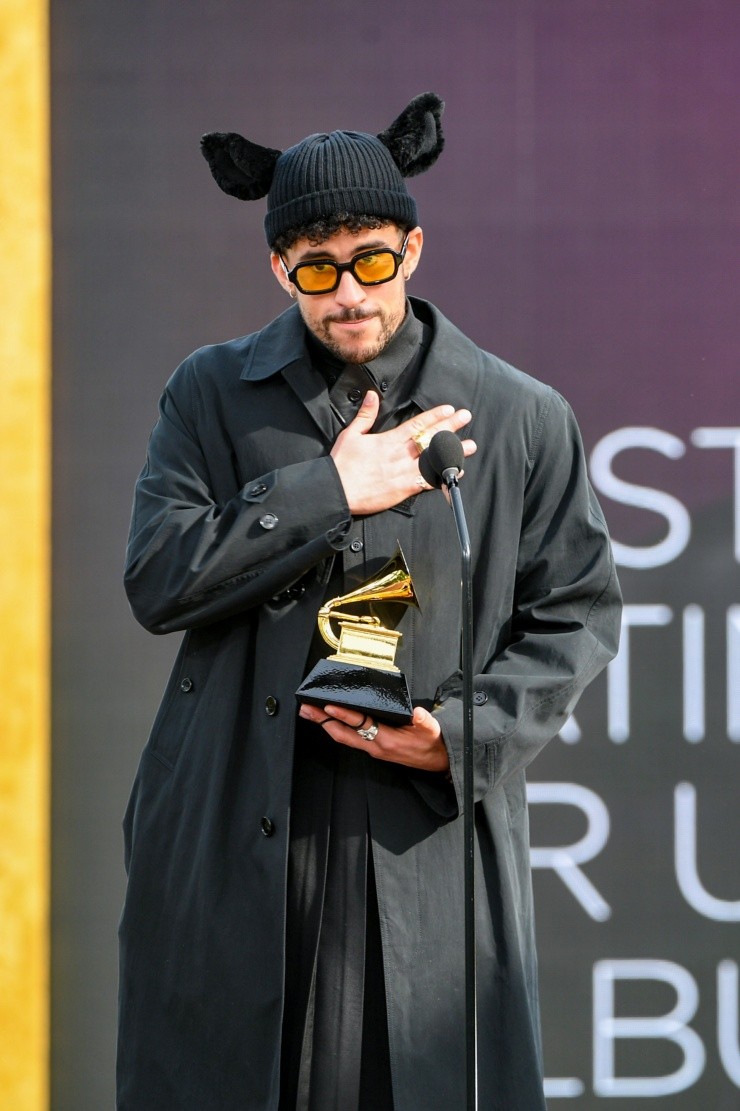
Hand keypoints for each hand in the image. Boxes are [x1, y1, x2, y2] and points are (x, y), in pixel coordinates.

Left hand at [298, 702, 449, 772]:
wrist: (436, 761)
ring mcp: (372, 749)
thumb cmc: (431, 744)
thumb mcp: (431, 731)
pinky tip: (328, 721)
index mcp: (387, 740)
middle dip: (323, 721)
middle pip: (343, 733)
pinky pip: (349, 738)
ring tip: (310, 713)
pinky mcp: (373, 748)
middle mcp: (375, 746)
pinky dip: (336, 728)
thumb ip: (424, 721)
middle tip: (306, 709)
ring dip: (325, 725)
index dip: (344, 716)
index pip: (361, 725)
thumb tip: (417, 713)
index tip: (329, 707)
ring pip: (343, 737)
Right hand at [331, 391, 475, 514]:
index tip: (449, 409)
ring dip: (453, 452)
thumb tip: (373, 395)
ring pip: (434, 459)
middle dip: (450, 427)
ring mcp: (403, 472)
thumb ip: (365, 415)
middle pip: (430, 438)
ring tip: (470, 446)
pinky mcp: (403, 488)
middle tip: (465, 417)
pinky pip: (428, 481)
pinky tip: (455, 472)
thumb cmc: (342, 464)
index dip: (434, 416)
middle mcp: (400, 454)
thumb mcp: (351, 434)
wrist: (337, 490)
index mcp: (388, 440)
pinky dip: (443, 477)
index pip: (416, 424)